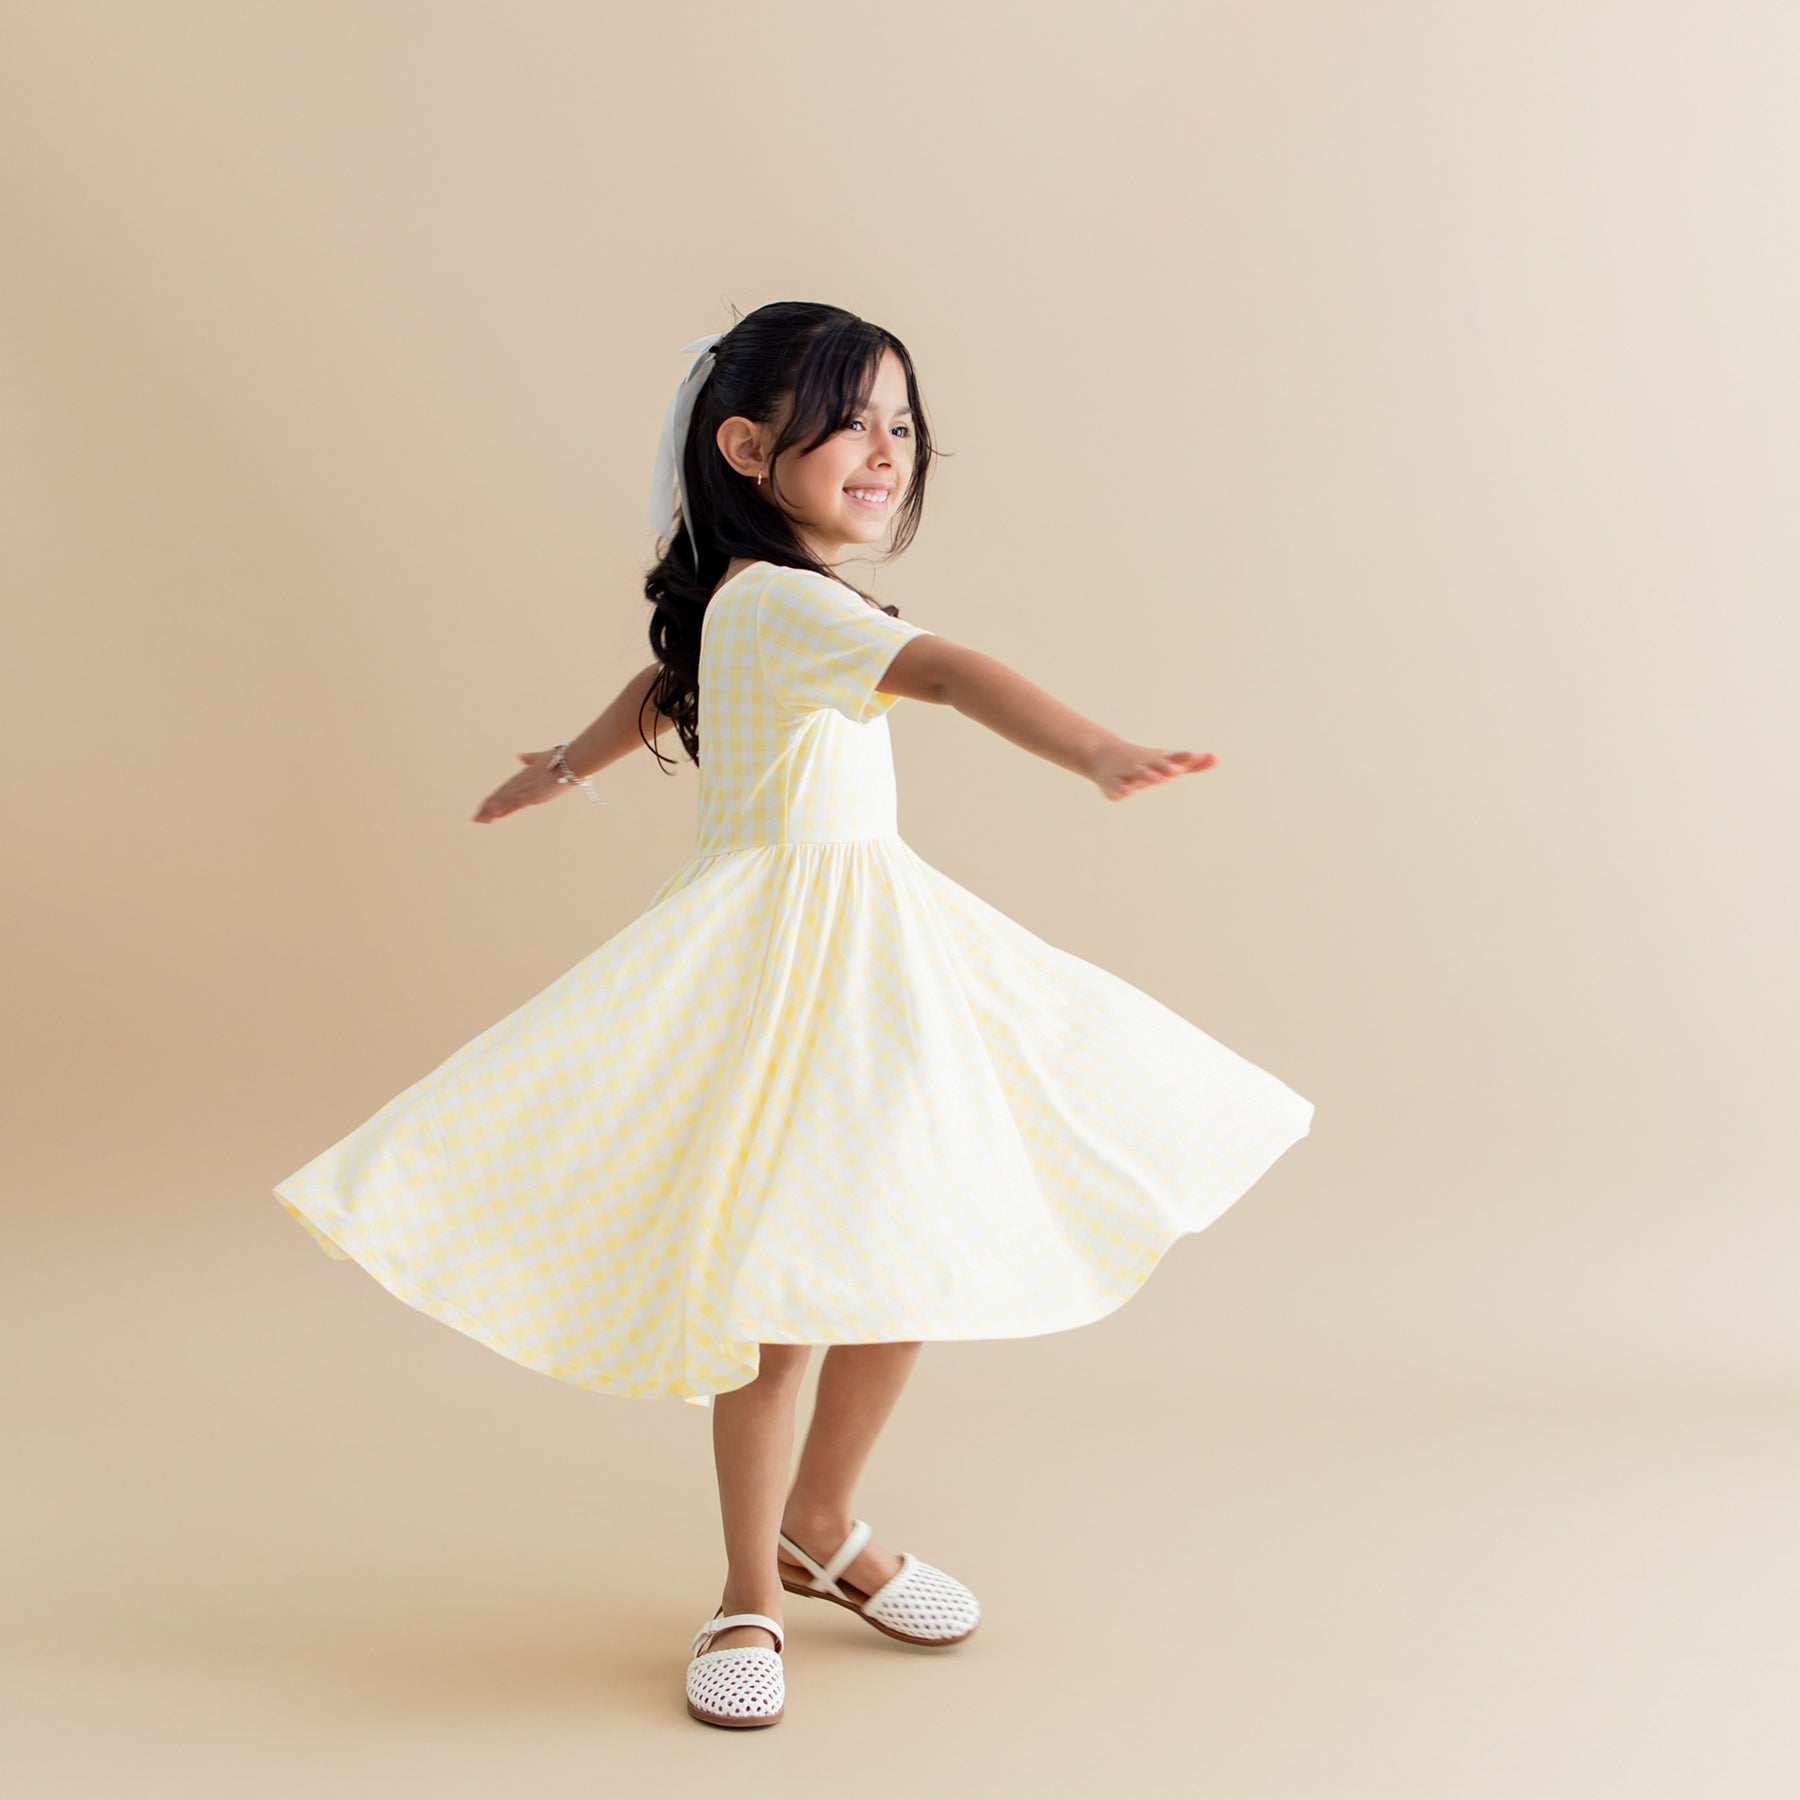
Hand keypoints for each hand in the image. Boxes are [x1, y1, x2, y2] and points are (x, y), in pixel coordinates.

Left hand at [472, 750, 573, 822]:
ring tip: (480, 820)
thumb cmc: (561, 758)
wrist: (571, 761)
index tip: (482, 805)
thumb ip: (530, 758)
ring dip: (492, 811)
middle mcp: (522, 783)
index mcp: (523, 776)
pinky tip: (496, 815)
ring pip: (505, 801)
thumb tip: (520, 756)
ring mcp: (526, 789)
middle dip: (487, 807)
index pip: (504, 788)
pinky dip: (506, 809)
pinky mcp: (533, 795)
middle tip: (475, 818)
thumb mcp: (542, 757)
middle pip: (500, 796)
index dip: (493, 798)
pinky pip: (516, 803)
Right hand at [1089, 740, 1216, 800]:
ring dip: (1147, 775)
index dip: (1185, 758)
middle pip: (1157, 765)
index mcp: (1159, 760)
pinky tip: (1127, 791)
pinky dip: (1122, 789)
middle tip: (1176, 770)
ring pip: (1138, 774)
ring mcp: (1128, 773)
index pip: (1175, 759)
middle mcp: (1145, 764)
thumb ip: (1192, 763)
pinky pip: (1117, 787)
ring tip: (1155, 778)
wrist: (1104, 754)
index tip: (1197, 756)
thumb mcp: (1168, 760)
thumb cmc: (1145, 762)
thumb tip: (1217, 758)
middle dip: (1166, 767)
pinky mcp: (1112, 784)